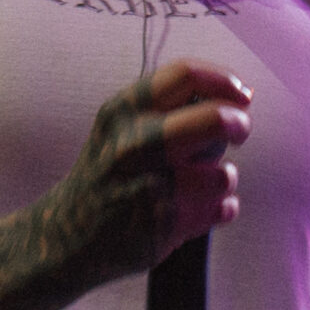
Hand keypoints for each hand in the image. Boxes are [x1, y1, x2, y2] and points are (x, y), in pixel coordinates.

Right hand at [53, 60, 251, 282]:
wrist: (68, 234)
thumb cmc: (109, 173)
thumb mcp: (121, 127)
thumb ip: (172, 108)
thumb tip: (241, 95)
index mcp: (123, 111)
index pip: (186, 75)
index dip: (224, 81)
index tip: (240, 95)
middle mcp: (133, 144)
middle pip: (215, 120)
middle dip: (238, 124)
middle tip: (239, 131)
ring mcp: (150, 187)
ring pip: (224, 174)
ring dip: (222, 179)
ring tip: (197, 185)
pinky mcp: (164, 226)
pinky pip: (222, 209)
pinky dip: (217, 210)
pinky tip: (192, 210)